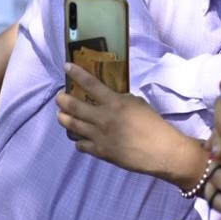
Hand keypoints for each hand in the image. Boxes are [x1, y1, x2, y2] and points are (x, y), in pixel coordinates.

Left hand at [57, 63, 203, 184]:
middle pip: (74, 107)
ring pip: (72, 126)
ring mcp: (99, 136)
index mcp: (114, 103)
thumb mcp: (137, 103)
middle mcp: (103, 118)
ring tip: (62, 115)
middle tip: (60, 97)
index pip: (90, 84)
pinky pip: (81, 144)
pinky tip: (80, 137)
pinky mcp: (100, 152)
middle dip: (62, 100)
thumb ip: (120, 99)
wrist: (160, 150)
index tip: (66, 67)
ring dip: (64, 119)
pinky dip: (78, 139)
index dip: (76, 74)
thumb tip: (109, 98)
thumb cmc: (152, 124)